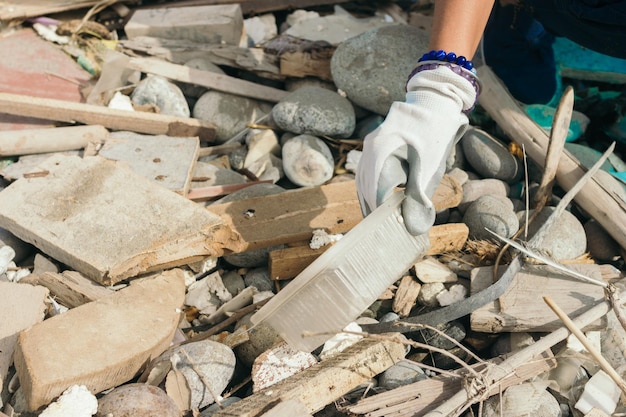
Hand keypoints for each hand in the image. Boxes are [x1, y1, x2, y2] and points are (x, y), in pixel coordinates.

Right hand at [356, 65, 476, 234]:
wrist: (435, 102)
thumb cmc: (434, 136)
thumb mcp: (430, 170)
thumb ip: (419, 200)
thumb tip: (414, 230)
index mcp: (380, 156)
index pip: (375, 196)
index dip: (381, 217)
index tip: (389, 234)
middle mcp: (369, 151)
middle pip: (365, 190)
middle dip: (373, 212)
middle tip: (382, 233)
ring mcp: (369, 147)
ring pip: (364, 181)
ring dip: (371, 201)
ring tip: (379, 220)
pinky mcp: (373, 145)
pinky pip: (367, 172)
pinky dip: (372, 188)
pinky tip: (381, 198)